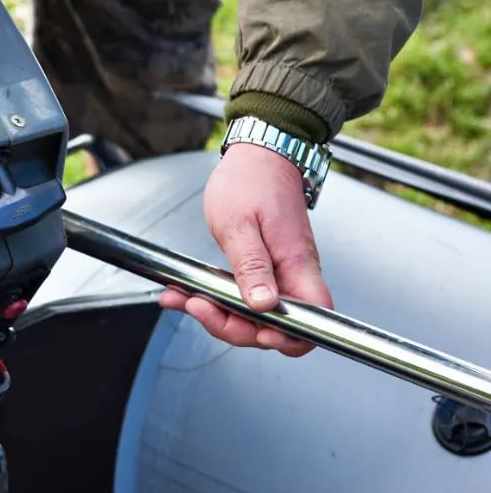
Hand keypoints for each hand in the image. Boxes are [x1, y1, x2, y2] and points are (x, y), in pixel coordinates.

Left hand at [157, 142, 332, 355]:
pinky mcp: (264, 268)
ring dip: (217, 313)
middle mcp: (293, 274)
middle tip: (198, 306)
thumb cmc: (251, 181)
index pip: (311, 322)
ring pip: (254, 313)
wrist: (258, 155)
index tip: (251, 331)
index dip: (285, 337)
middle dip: (233, 326)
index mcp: (297, 265)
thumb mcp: (240, 225)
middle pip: (275, 326)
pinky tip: (187, 292)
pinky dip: (215, 297)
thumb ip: (252, 267)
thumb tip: (263, 306)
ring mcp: (280, 273)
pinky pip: (243, 294)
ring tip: (182, 299)